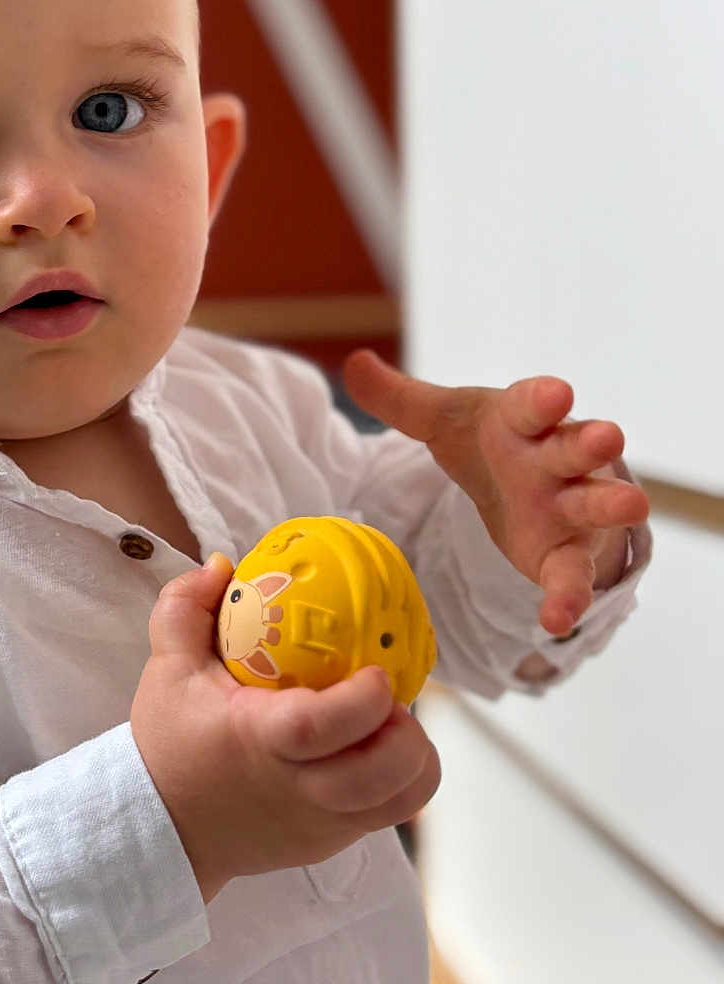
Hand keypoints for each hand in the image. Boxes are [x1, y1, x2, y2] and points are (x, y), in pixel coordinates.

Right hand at [131, 555, 440, 903]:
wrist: (164, 825)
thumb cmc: (170, 738)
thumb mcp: (167, 665)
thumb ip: (185, 605)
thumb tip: (224, 564)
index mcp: (256, 740)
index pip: (320, 728)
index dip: (364, 701)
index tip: (377, 672)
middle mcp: (296, 789)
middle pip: (382, 777)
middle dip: (407, 733)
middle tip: (391, 698)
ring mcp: (320, 824)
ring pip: (400, 803)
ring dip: (413, 760)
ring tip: (390, 725)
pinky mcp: (331, 843)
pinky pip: (388, 815)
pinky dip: (398, 781)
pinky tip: (372, 749)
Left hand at [341, 349, 649, 635]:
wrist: (521, 488)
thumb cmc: (488, 441)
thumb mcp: (442, 419)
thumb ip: (399, 399)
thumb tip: (353, 363)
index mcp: (524, 419)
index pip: (534, 404)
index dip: (543, 399)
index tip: (555, 392)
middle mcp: (556, 459)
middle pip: (577, 447)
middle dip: (591, 442)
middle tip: (606, 437)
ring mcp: (569, 506)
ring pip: (596, 504)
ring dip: (611, 503)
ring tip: (630, 503)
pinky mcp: (566, 553)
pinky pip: (572, 575)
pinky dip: (568, 596)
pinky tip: (556, 619)